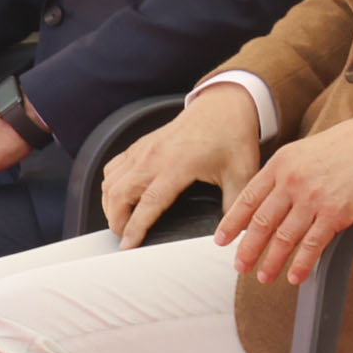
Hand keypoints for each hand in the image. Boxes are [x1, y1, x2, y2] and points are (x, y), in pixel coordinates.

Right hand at [107, 84, 262, 246]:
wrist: (224, 106)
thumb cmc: (232, 137)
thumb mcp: (242, 173)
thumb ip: (235, 204)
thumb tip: (231, 231)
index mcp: (177, 165)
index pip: (148, 203)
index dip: (135, 228)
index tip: (128, 246)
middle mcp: (153, 157)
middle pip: (119, 194)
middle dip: (117, 221)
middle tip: (125, 238)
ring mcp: (143, 149)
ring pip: (110, 182)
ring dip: (110, 206)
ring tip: (121, 223)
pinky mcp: (139, 145)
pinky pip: (112, 168)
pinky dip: (110, 186)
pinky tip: (119, 197)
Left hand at [217, 110, 352, 284]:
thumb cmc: (346, 144)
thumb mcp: (303, 151)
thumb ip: (283, 174)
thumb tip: (266, 201)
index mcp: (280, 165)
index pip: (248, 199)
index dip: (232, 223)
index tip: (222, 241)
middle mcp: (292, 182)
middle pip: (262, 223)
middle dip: (248, 249)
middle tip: (241, 266)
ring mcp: (314, 199)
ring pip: (284, 238)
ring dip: (272, 261)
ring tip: (265, 276)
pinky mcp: (337, 213)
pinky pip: (314, 244)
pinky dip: (302, 263)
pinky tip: (296, 276)